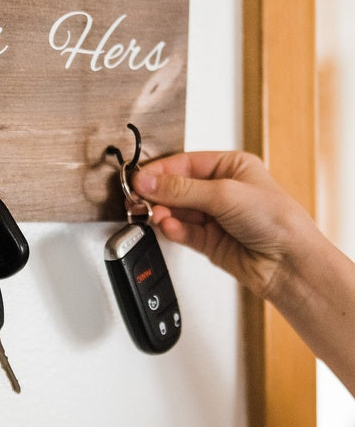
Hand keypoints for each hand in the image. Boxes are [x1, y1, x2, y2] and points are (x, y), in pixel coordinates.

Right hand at [132, 150, 316, 300]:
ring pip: (178, 211)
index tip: (139, 179)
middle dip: (158, 194)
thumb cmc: (277, 220)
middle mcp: (222, 190)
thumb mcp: (225, 194)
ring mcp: (216, 217)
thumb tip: (149, 181)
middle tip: (138, 199)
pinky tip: (168, 227)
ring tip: (154, 215)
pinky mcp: (210, 241)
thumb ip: (181, 189)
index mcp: (231, 167)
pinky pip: (183, 231)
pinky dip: (173, 230)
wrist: (288, 262)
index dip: (160, 172)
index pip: (185, 164)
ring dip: (164, 214)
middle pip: (178, 188)